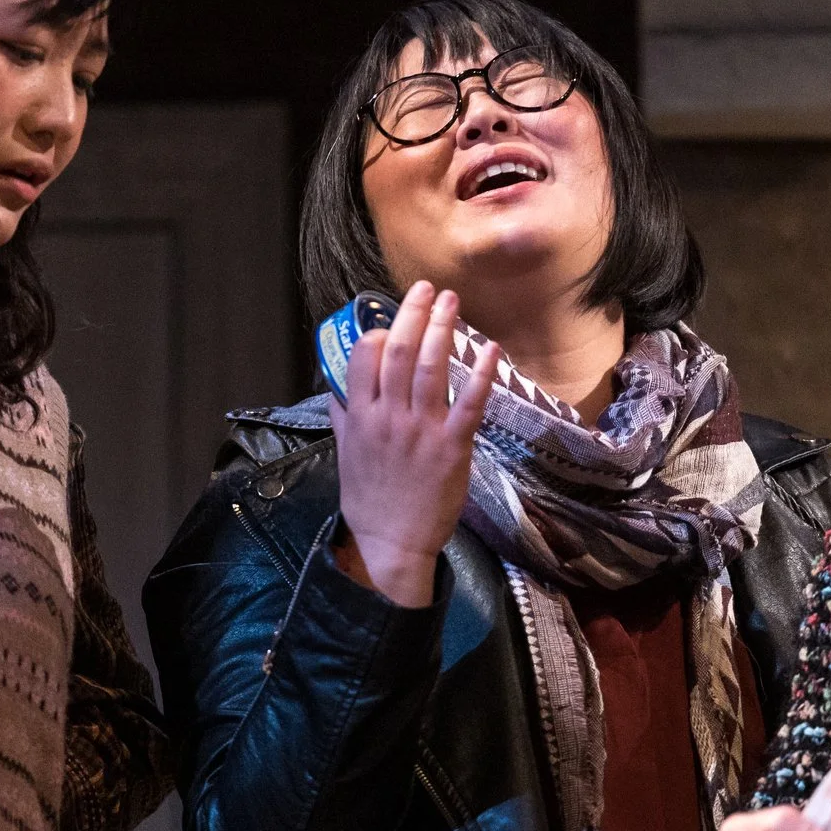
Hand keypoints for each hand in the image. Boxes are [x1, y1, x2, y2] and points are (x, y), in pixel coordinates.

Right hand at [329, 279, 498, 607]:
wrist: (391, 542)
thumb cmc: (368, 499)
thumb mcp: (344, 453)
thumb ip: (344, 415)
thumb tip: (341, 385)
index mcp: (360, 417)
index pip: (365, 357)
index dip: (380, 331)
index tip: (392, 321)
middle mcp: (388, 417)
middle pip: (400, 352)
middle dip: (414, 313)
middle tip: (427, 288)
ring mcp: (421, 430)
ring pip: (432, 368)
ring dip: (443, 329)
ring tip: (451, 301)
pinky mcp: (452, 447)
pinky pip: (469, 402)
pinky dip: (480, 372)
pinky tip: (489, 348)